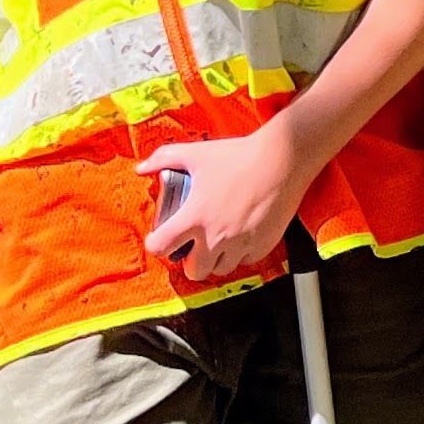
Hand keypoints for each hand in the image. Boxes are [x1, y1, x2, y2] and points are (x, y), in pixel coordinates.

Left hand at [136, 120, 307, 282]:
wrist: (283, 158)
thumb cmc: (239, 155)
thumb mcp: (196, 152)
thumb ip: (163, 158)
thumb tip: (141, 168)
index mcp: (194, 217)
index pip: (161, 247)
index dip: (157, 244)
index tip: (162, 239)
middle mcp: (216, 237)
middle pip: (194, 271)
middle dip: (191, 261)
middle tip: (195, 246)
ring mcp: (241, 244)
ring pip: (221, 269)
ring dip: (217, 259)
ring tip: (219, 241)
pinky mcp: (263, 245)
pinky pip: (246, 260)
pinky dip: (241, 253)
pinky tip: (242, 235)